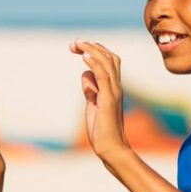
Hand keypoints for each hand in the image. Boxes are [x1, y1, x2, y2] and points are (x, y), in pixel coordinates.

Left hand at [71, 40, 129, 162]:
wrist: (110, 148)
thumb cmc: (102, 129)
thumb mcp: (92, 105)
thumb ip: (90, 89)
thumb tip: (85, 73)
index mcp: (112, 88)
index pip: (109, 61)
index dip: (95, 50)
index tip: (78, 47)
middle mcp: (116, 87)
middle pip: (109, 57)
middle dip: (92, 46)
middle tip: (74, 43)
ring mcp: (113, 92)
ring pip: (107, 63)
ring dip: (91, 50)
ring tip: (77, 43)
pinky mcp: (108, 100)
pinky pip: (103, 77)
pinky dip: (94, 63)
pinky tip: (84, 56)